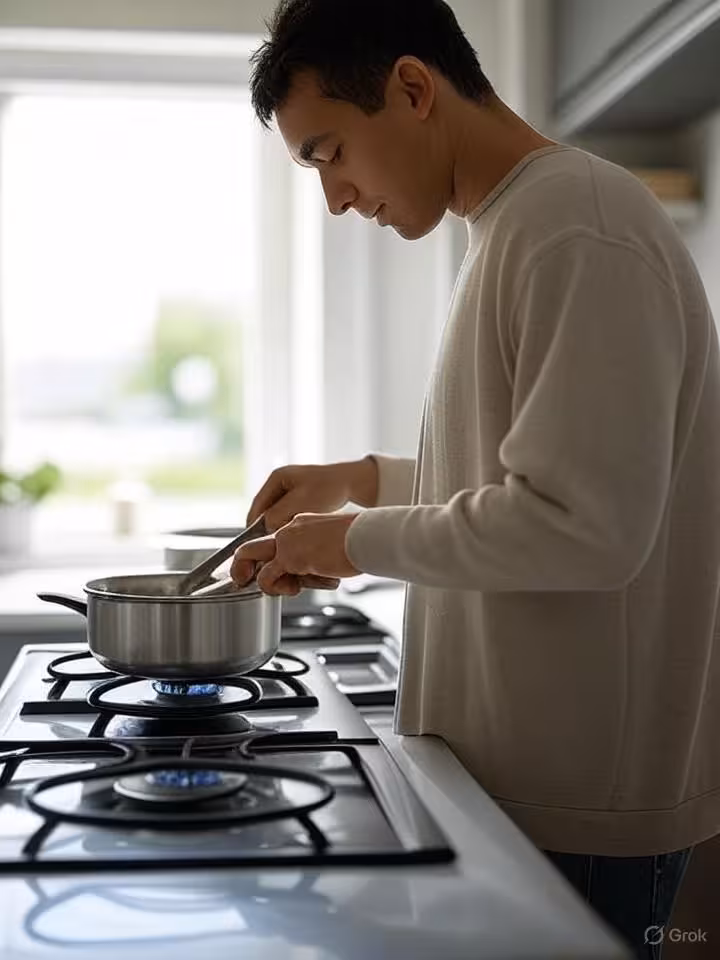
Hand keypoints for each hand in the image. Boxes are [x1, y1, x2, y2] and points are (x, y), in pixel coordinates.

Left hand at [230, 513, 360, 595]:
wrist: (366, 536)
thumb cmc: (361, 541)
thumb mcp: (335, 546)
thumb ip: (319, 557)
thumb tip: (321, 574)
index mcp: (301, 524)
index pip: (275, 542)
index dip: (270, 560)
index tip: (273, 573)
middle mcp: (290, 530)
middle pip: (251, 546)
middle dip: (242, 565)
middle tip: (242, 580)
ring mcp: (287, 542)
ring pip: (251, 558)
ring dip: (264, 582)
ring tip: (287, 589)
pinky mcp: (289, 557)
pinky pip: (266, 577)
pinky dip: (272, 587)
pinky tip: (291, 588)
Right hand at [246, 458, 377, 531]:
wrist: (352, 482)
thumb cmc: (328, 489)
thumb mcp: (300, 502)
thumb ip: (278, 514)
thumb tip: (265, 527)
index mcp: (277, 477)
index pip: (257, 504)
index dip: (253, 524)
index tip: (253, 542)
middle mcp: (281, 482)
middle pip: (265, 509)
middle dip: (266, 527)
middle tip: (267, 545)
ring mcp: (290, 488)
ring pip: (277, 513)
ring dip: (278, 526)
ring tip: (281, 542)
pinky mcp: (300, 497)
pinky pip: (288, 513)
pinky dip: (289, 524)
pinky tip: (294, 535)